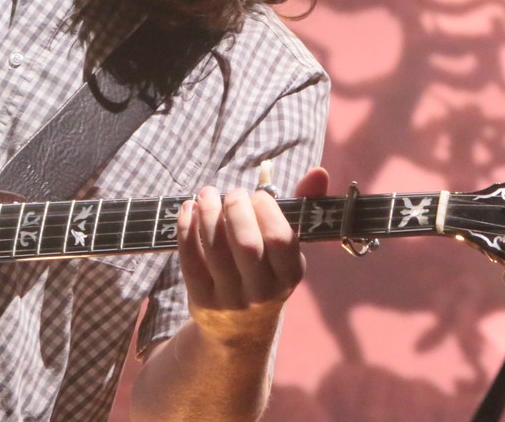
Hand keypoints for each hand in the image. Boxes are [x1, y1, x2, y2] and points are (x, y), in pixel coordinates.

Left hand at [175, 166, 331, 345]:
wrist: (241, 332)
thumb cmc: (267, 274)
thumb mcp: (287, 250)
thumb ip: (303, 208)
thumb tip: (318, 171)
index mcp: (288, 275)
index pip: (280, 239)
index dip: (267, 210)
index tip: (258, 196)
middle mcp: (261, 291)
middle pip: (246, 244)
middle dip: (235, 209)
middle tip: (232, 193)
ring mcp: (230, 298)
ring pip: (215, 250)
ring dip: (207, 213)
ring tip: (206, 193)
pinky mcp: (201, 300)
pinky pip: (190, 261)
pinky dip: (186, 229)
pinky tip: (188, 209)